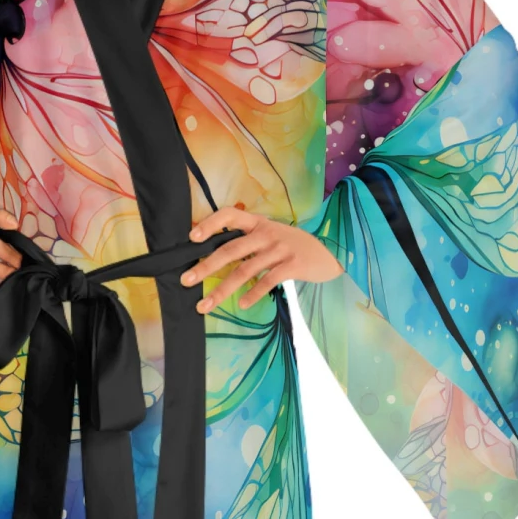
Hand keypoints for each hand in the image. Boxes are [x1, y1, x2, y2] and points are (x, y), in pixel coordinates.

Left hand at [179, 203, 343, 311]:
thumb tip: (214, 255)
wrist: (331, 252)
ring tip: (206, 305)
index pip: (229, 214)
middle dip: (205, 266)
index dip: (210, 223)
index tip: (192, 237)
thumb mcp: (271, 235)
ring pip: (245, 270)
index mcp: (258, 222)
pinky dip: (253, 294)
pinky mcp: (293, 265)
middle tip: (186, 280)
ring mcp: (280, 248)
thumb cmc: (292, 246)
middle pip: (230, 249)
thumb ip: (248, 240)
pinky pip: (268, 280)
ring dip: (222, 290)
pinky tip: (243, 305)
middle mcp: (266, 233)